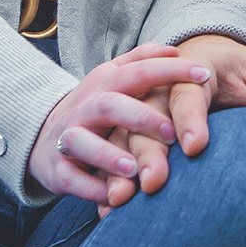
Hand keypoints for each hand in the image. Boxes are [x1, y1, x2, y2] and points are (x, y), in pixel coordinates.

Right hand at [27, 43, 208, 204]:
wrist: (42, 137)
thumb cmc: (93, 107)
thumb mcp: (111, 79)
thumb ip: (141, 61)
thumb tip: (173, 50)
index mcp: (105, 83)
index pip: (139, 71)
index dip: (170, 72)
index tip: (204, 75)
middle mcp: (85, 107)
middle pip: (109, 105)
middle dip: (140, 117)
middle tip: (171, 133)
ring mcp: (67, 138)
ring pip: (82, 142)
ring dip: (108, 155)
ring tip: (134, 168)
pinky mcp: (57, 169)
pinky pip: (71, 178)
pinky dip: (90, 188)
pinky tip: (111, 196)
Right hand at [98, 33, 245, 208]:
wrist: (206, 62)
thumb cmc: (240, 73)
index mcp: (194, 71)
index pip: (188, 92)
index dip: (190, 119)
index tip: (195, 147)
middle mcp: (160, 91)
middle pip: (147, 118)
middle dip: (149, 151)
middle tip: (154, 184)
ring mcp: (140, 112)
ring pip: (123, 137)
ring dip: (120, 168)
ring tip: (119, 201)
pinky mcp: (130, 133)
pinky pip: (112, 154)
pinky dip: (108, 179)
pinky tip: (108, 210)